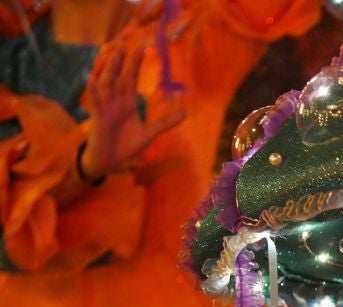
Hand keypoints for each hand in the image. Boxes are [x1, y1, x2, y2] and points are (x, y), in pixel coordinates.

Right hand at [79, 36, 184, 181]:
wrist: (109, 162)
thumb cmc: (125, 146)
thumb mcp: (149, 134)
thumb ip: (164, 122)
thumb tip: (185, 113)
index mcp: (126, 102)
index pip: (131, 77)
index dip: (136, 62)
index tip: (143, 45)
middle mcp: (114, 101)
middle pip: (118, 76)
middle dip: (123, 60)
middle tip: (128, 41)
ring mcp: (105, 109)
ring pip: (106, 84)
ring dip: (109, 69)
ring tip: (114, 53)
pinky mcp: (98, 119)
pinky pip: (95, 103)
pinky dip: (93, 90)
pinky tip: (92, 77)